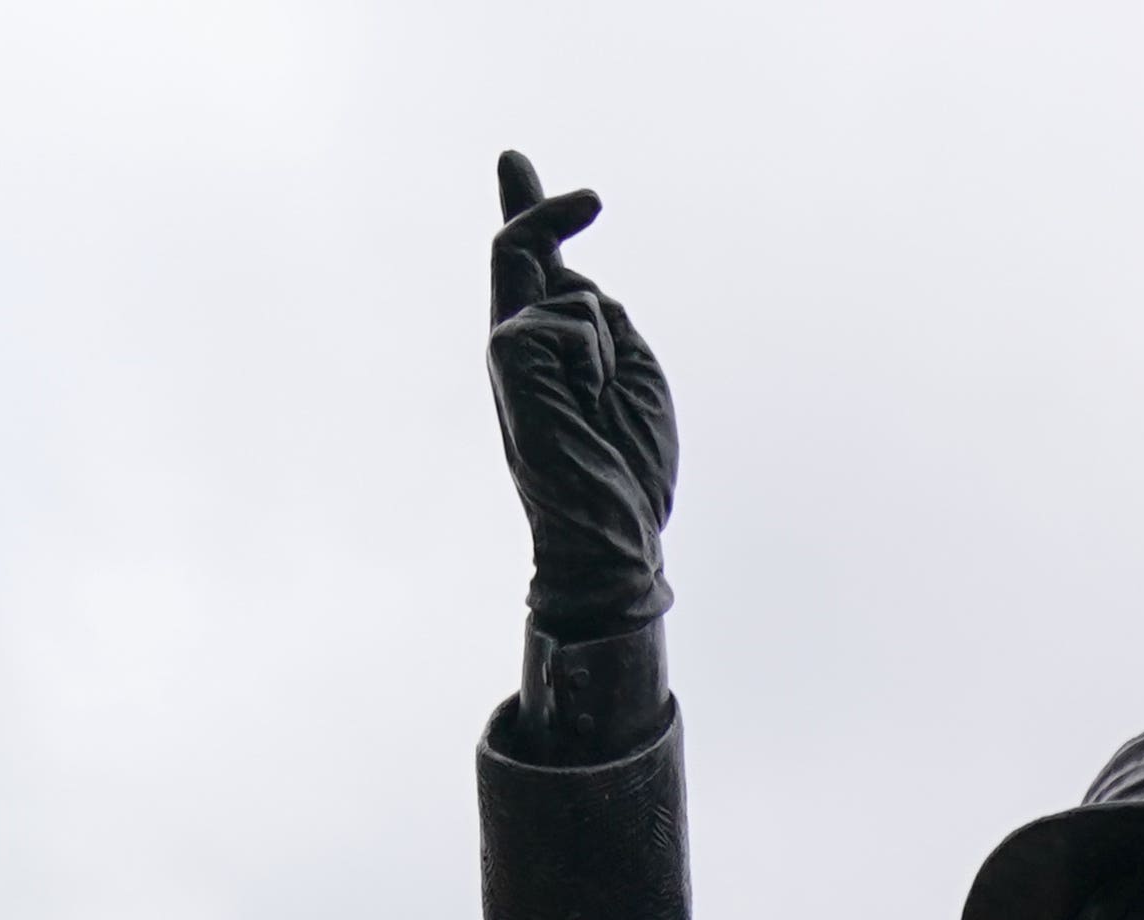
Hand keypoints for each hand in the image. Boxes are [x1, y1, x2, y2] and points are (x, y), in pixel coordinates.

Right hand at [486, 153, 679, 640]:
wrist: (611, 530)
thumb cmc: (629, 466)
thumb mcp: (635, 374)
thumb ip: (604, 321)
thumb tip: (577, 281)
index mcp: (551, 350)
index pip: (535, 269)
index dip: (533, 214)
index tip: (517, 165)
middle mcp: (519, 343)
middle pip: (523, 249)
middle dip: (537, 205)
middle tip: (540, 169)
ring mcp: (508, 348)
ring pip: (570, 291)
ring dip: (608, 344)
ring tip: (602, 407)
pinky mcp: (508, 354)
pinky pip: (573, 319)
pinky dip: (597, 357)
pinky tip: (587, 404)